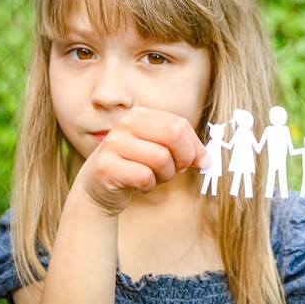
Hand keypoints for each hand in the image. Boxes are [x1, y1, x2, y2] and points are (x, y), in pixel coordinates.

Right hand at [73, 107, 209, 215]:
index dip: (196, 146)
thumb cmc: (134, 167)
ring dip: (165, 175)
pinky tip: (140, 185)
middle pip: (173, 135)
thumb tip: (207, 160)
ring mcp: (113, 144)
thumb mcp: (159, 151)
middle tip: (179, 170)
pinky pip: (144, 176)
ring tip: (155, 178)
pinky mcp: (106, 166)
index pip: (179, 124)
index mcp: (140, 115)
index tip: (202, 162)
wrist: (97, 188)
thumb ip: (183, 148)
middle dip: (183, 158)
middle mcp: (125, 124)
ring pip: (160, 158)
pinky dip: (148, 186)